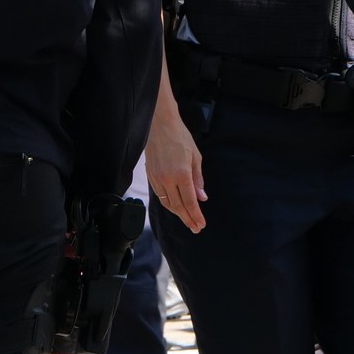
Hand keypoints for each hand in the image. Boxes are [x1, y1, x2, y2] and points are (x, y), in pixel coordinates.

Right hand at [146, 81, 206, 235]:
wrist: (160, 125)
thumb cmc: (180, 137)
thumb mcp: (196, 157)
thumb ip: (198, 179)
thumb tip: (202, 198)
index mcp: (182, 174)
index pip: (190, 201)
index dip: (196, 215)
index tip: (201, 224)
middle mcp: (168, 179)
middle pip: (178, 206)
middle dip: (188, 219)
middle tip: (195, 228)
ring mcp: (157, 178)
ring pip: (167, 203)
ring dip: (178, 214)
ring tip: (187, 220)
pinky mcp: (150, 176)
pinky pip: (160, 196)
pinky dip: (168, 204)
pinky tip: (175, 206)